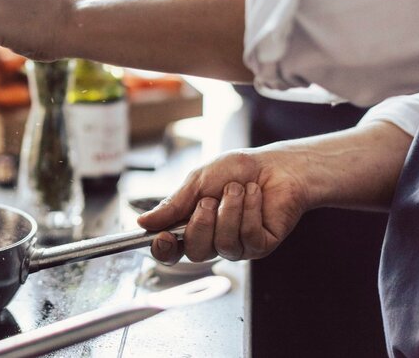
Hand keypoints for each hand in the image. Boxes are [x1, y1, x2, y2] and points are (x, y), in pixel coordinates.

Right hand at [137, 150, 311, 263]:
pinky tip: (255, 196)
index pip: (171, 251)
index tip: (163, 236)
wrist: (274, 164)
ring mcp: (238, 246)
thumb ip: (173, 204)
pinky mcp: (261, 245)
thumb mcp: (198, 181)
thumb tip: (144, 222)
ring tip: (238, 188)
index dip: (164, 249)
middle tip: (210, 198)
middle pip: (195, 253)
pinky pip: (248, 236)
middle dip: (201, 222)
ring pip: (223, 243)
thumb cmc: (237, 170)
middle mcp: (214, 241)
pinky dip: (249, 210)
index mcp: (193, 226)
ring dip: (230, 209)